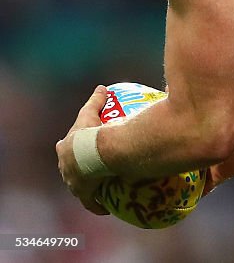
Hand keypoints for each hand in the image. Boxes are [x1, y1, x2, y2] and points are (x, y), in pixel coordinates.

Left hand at [55, 86, 110, 215]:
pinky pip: (92, 203)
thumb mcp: (91, 113)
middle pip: (70, 168)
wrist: (95, 154)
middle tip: (93, 168)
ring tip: (102, 186)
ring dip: (89, 186)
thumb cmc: (91, 134)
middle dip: (77, 168)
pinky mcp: (84, 194)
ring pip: (80, 186)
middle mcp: (65, 167)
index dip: (70, 149)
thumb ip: (96, 99)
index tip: (80, 149)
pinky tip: (105, 209)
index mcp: (65, 149)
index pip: (65, 148)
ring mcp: (74, 182)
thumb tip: (102, 87)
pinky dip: (98, 205)